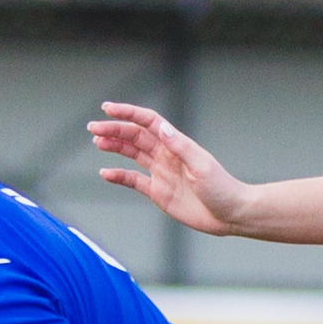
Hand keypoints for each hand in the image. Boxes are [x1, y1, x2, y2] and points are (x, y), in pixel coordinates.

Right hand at [86, 101, 257, 238]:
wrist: (229, 214)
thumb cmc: (222, 188)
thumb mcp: (202, 166)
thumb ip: (180, 147)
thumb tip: (162, 128)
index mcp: (176, 144)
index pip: (148, 122)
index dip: (127, 113)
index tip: (108, 109)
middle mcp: (166, 155)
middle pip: (135, 136)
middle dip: (113, 130)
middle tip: (93, 127)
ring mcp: (161, 173)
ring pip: (132, 154)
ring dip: (114, 147)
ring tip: (97, 141)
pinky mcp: (158, 192)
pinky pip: (133, 180)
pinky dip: (119, 176)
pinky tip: (105, 173)